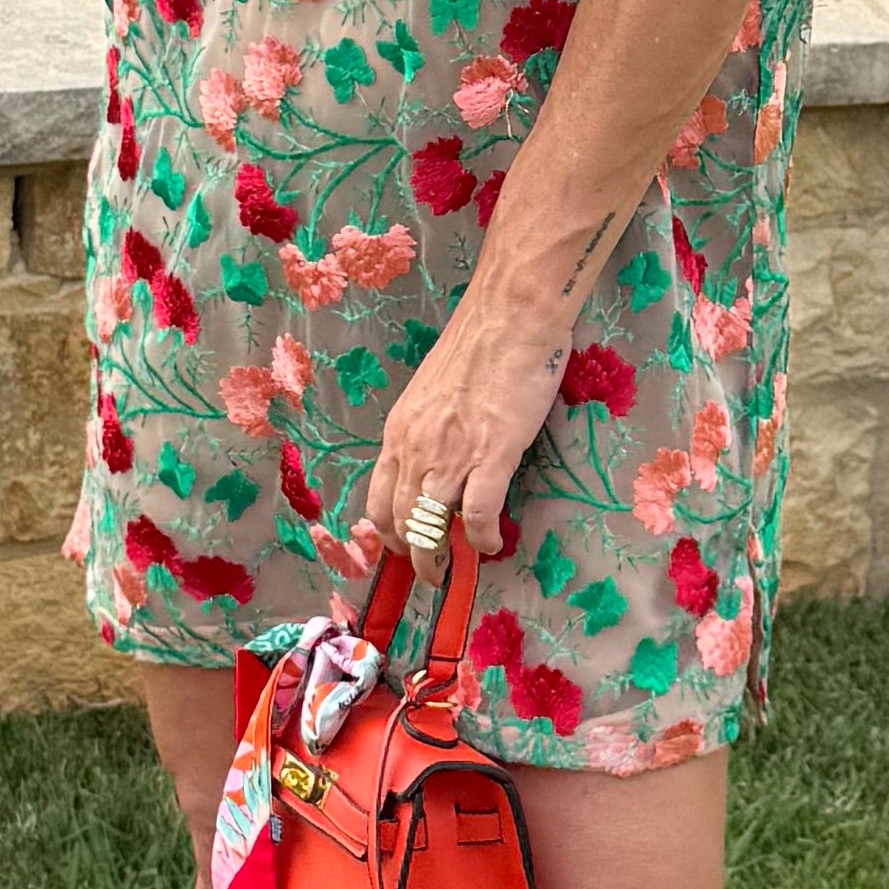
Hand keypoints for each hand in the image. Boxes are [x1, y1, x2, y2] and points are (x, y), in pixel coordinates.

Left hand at [334, 286, 574, 601]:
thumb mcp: (434, 392)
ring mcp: (452, 455)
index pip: (379, 497)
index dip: (388, 531)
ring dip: (437, 558)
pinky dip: (482, 538)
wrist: (509, 317)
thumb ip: (429, 429)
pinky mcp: (492, 456)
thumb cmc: (478, 345)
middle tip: (428, 571)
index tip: (403, 546)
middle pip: (400, 521)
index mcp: (400, 432)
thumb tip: (440, 458)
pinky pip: (479, 515)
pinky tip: (490, 543)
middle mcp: (416, 449)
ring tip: (449, 571)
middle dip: (412, 555)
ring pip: (429, 527)